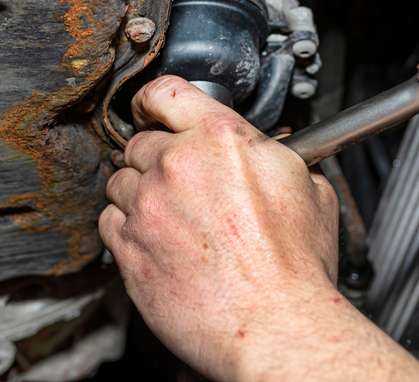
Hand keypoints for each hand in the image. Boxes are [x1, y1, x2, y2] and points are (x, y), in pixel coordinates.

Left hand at [100, 75, 418, 381]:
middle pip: (141, 141)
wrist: (276, 327)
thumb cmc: (296, 269)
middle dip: (156, 159)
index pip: (166, 92)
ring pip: (120, 181)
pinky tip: (156, 242)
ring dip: (139, 194)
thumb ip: (276, 156)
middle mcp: (178, 165)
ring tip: (172, 219)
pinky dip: (125, 228)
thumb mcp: (309, 190)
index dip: (154, 102)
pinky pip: (109, 221)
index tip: (150, 112)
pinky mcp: (129, 246)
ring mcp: (148, 205)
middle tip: (179, 184)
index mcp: (222, 139)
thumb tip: (270, 149)